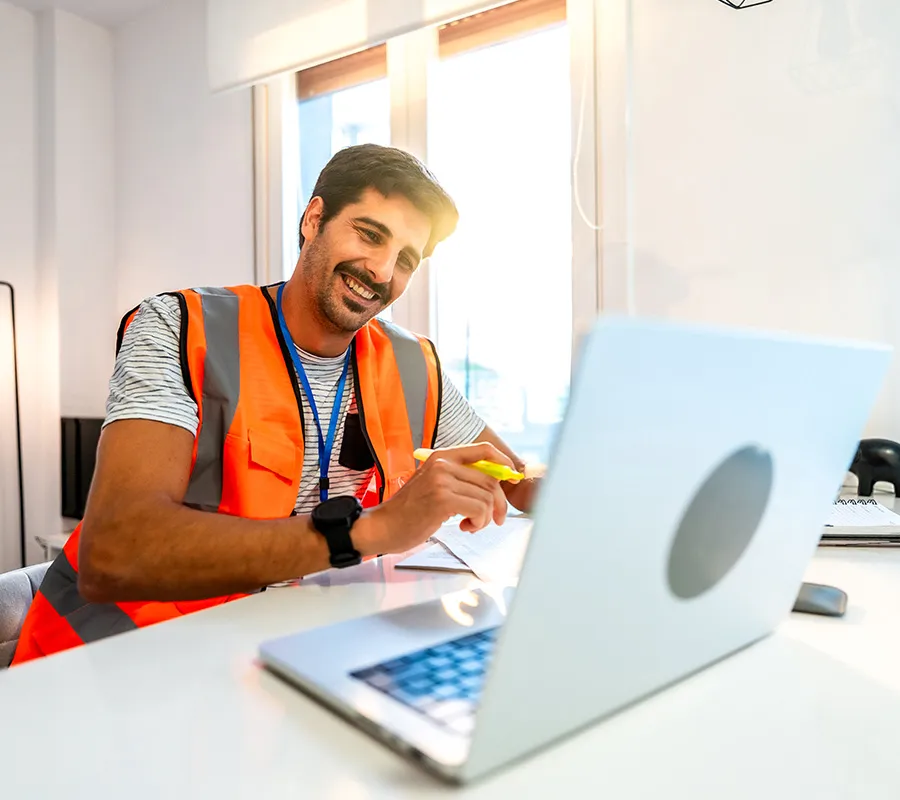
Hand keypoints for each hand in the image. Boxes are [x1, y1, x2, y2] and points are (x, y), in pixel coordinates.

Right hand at [356, 442, 515, 554]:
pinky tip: (465, 527)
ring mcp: (442, 480)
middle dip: (498, 503)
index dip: (504, 463)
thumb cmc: (408, 512)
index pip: (483, 450)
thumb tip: (494, 483)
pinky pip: (479, 509)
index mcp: (441, 456)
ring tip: (471, 524)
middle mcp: (443, 463)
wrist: (382, 527)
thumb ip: (459, 479)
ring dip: (485, 517)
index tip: (512, 477)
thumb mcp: (434, 485)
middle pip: (490, 479)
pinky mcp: (442, 499)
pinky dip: (479, 522)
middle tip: (495, 520)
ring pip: (487, 497)